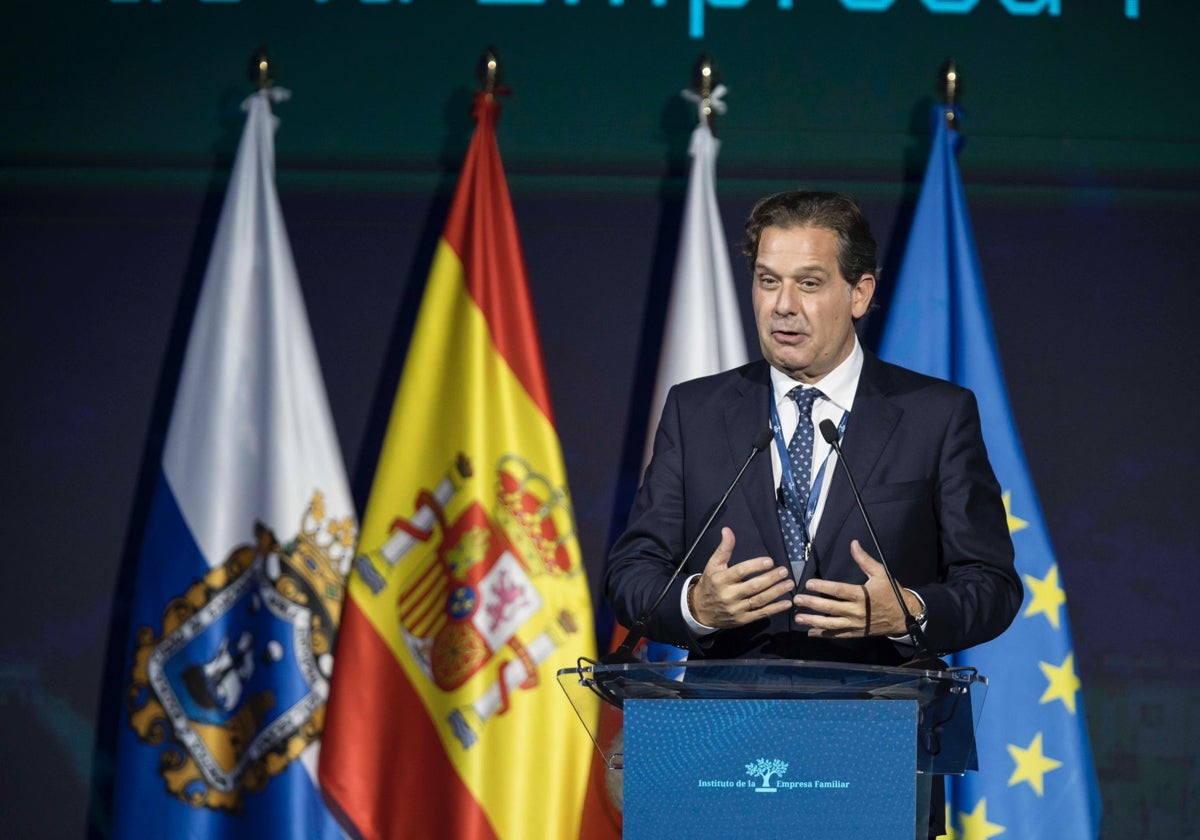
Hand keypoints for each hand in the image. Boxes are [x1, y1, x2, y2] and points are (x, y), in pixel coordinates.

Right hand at [690, 527, 793, 628]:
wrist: (700, 611)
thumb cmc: (710, 583)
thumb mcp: (713, 565)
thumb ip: (724, 548)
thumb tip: (728, 530)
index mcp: (721, 579)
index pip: (740, 571)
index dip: (756, 566)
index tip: (770, 561)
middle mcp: (729, 595)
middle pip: (753, 587)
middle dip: (771, 579)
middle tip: (784, 571)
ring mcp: (736, 609)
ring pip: (759, 600)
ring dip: (776, 592)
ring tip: (789, 584)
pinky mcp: (742, 620)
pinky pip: (760, 614)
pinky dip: (775, 609)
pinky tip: (787, 603)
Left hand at [793, 540, 921, 637]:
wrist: (904, 616)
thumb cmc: (891, 593)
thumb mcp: (881, 574)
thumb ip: (865, 560)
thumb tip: (853, 543)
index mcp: (862, 596)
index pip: (838, 591)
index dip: (823, 587)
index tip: (808, 584)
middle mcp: (857, 612)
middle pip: (831, 608)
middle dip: (812, 604)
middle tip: (797, 600)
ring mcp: (855, 624)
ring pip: (831, 624)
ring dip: (813, 621)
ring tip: (798, 618)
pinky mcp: (856, 633)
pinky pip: (837, 635)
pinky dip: (823, 634)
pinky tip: (810, 632)